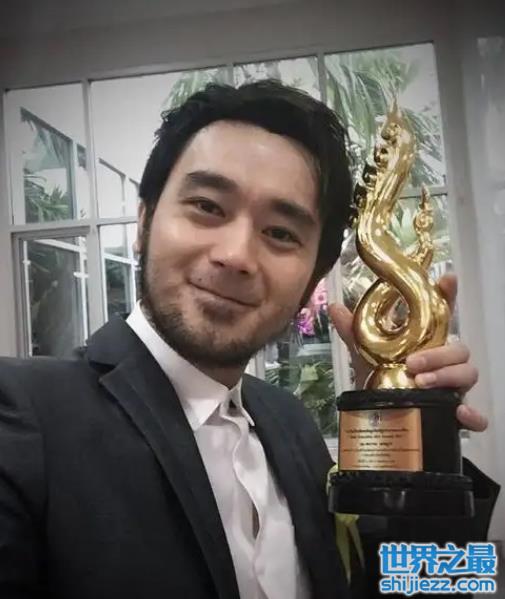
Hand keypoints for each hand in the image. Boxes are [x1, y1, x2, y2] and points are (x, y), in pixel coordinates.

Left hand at [328, 273, 487, 431]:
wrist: (379, 417)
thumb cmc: (380, 379)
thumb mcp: (367, 354)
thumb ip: (353, 331)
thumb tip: (334, 306)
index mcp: (427, 342)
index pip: (443, 315)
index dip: (448, 295)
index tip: (447, 278)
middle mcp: (445, 361)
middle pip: (458, 348)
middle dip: (438, 353)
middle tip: (411, 362)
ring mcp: (454, 386)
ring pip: (468, 373)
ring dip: (447, 376)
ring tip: (420, 382)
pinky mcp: (455, 412)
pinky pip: (477, 416)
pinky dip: (474, 415)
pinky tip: (461, 413)